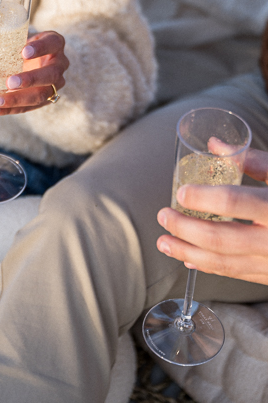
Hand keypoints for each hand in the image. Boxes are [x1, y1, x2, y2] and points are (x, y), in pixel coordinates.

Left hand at [0, 31, 68, 114]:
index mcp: (54, 43)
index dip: (39, 48)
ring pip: (41, 95)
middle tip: (10, 82)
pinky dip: (10, 109)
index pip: (52, 43)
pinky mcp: (46, 98)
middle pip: (49, 75)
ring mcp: (55, 83)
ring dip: (17, 99)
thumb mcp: (16, 40)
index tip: (23, 52)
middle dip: (29, 80)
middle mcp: (59, 64)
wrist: (38, 58)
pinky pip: (29, 107)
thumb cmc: (25, 45)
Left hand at [156, 149, 267, 284]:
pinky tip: (189, 259)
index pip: (235, 202)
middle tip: (162, 216)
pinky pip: (239, 274)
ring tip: (163, 242)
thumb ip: (255, 160)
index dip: (204, 198)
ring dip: (189, 253)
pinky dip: (211, 267)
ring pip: (226, 262)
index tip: (181, 193)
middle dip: (186, 229)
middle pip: (222, 238)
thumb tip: (213, 145)